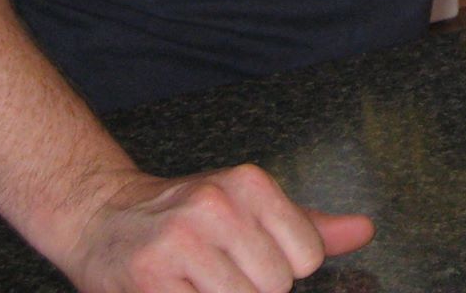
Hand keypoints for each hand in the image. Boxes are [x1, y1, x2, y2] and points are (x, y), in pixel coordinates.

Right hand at [59, 163, 373, 292]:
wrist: (101, 216)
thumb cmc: (184, 217)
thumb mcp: (248, 207)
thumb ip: (307, 225)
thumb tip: (363, 231)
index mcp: (249, 184)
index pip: (307, 256)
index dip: (283, 271)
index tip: (251, 263)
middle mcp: (218, 204)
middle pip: (275, 286)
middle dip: (251, 291)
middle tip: (217, 276)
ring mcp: (182, 241)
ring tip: (197, 284)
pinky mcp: (151, 278)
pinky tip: (178, 291)